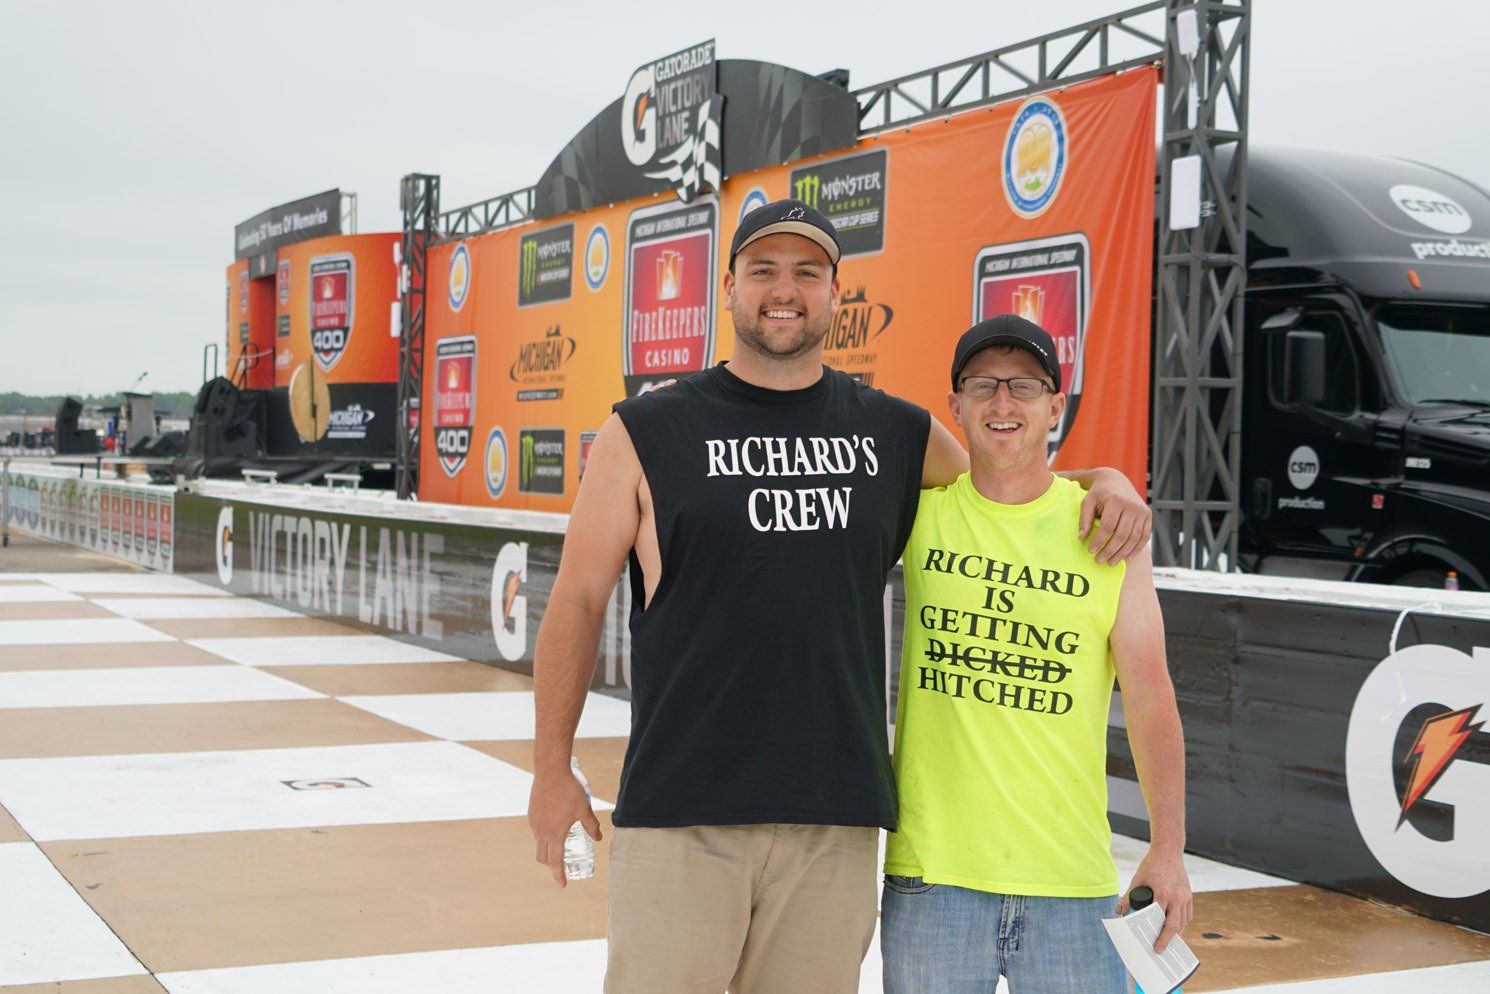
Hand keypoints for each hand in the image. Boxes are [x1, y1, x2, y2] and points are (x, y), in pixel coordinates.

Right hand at [527, 767, 601, 887]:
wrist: (550, 770)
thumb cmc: (569, 790)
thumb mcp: (584, 809)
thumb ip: (591, 826)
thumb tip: (598, 838)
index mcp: (555, 834)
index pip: (555, 861)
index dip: (559, 875)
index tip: (563, 885)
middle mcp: (541, 831)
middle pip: (543, 857)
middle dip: (551, 865)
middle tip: (562, 866)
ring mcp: (534, 823)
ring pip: (539, 844)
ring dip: (547, 850)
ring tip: (560, 844)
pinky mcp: (532, 814)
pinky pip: (537, 831)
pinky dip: (544, 836)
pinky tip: (554, 826)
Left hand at [1078, 469, 1151, 565]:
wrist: (1116, 481)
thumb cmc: (1099, 493)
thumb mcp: (1087, 502)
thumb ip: (1084, 519)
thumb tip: (1081, 538)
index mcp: (1116, 500)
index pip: (1108, 526)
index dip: (1099, 540)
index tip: (1091, 551)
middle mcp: (1132, 505)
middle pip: (1122, 534)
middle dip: (1110, 550)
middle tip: (1099, 560)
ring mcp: (1142, 511)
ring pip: (1134, 538)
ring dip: (1122, 553)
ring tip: (1111, 562)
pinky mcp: (1148, 515)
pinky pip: (1144, 536)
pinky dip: (1136, 549)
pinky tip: (1127, 557)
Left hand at [1119, 848, 1192, 952]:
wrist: (1168, 851)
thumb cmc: (1151, 865)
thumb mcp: (1137, 879)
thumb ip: (1128, 896)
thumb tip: (1119, 911)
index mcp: (1163, 893)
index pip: (1161, 920)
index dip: (1159, 936)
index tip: (1153, 946)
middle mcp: (1177, 897)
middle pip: (1174, 925)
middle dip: (1167, 940)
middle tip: (1159, 951)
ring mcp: (1185, 896)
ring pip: (1183, 922)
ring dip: (1176, 934)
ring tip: (1167, 943)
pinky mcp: (1189, 895)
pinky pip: (1188, 915)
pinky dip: (1182, 924)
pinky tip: (1176, 930)